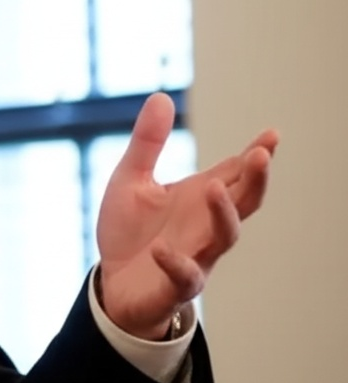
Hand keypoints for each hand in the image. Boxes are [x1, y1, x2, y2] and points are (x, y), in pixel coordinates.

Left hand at [97, 93, 277, 338]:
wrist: (111, 284)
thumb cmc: (129, 232)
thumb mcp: (130, 180)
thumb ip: (148, 143)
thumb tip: (161, 96)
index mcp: (199, 197)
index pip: (236, 173)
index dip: (256, 155)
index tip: (272, 135)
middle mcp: (205, 225)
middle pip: (243, 202)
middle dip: (255, 180)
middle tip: (261, 155)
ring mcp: (195, 255)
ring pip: (224, 236)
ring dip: (223, 213)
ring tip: (213, 188)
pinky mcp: (174, 285)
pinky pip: (184, 276)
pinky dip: (176, 263)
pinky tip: (162, 249)